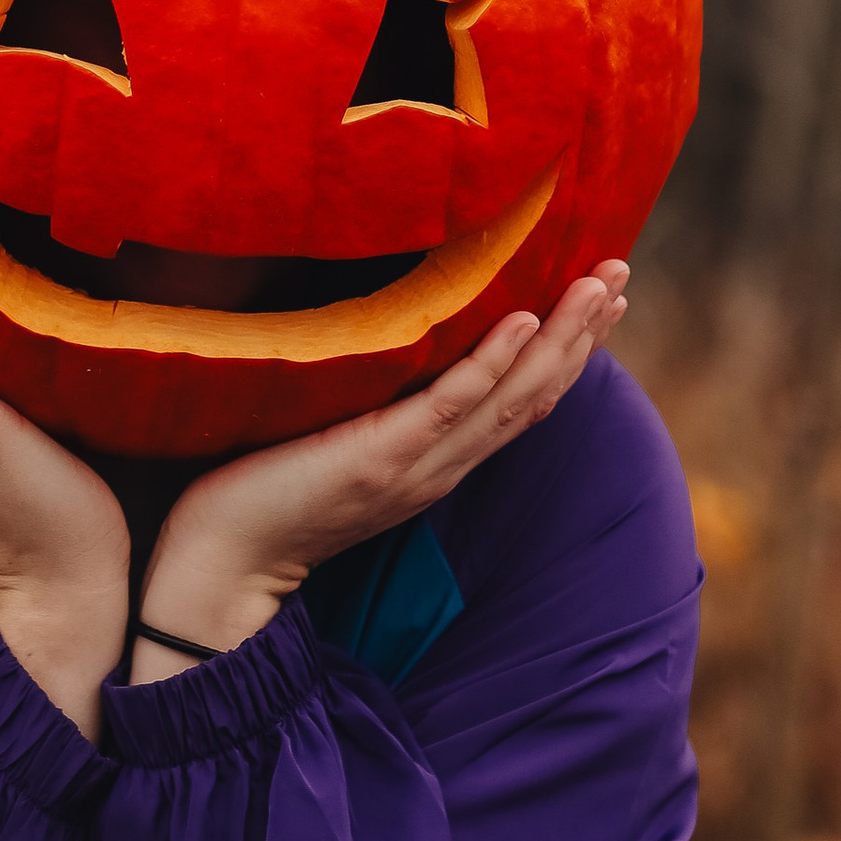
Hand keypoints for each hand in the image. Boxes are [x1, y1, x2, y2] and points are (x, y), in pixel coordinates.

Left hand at [130, 265, 629, 681]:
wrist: (218, 567)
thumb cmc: (262, 498)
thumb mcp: (338, 445)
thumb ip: (373, 409)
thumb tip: (384, 349)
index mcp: (435, 463)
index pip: (519, 400)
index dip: (567, 350)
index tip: (604, 299)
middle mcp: (440, 466)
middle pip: (533, 394)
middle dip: (583, 335)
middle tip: (623, 272)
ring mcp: (415, 464)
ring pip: (509, 397)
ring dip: (561, 340)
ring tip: (600, 285)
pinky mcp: (380, 458)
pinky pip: (448, 406)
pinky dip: (492, 365)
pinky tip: (523, 321)